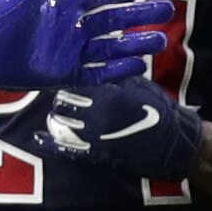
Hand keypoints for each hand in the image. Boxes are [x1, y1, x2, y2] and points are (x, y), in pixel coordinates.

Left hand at [0, 0, 174, 87]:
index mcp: (61, 3)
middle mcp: (68, 27)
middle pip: (112, 21)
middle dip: (138, 16)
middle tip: (166, 12)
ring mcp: (67, 51)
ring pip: (109, 48)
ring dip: (134, 45)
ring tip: (159, 41)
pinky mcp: (61, 74)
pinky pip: (95, 73)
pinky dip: (116, 70)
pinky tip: (137, 65)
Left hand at [12, 74, 206, 179]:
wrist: (173, 142)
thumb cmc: (157, 109)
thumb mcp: (138, 83)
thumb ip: (114, 72)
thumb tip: (97, 56)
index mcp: (106, 93)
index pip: (74, 82)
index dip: (67, 78)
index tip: (62, 72)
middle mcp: (95, 114)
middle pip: (63, 102)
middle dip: (61, 98)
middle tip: (61, 95)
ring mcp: (92, 136)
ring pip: (60, 124)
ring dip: (56, 117)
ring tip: (57, 112)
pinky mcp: (93, 154)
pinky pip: (64, 149)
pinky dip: (48, 143)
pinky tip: (38, 138)